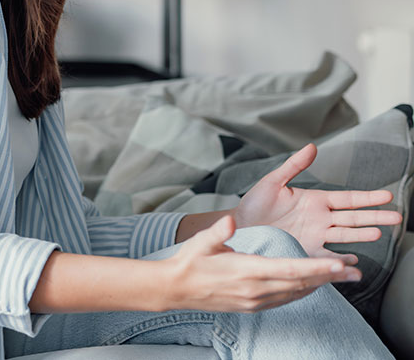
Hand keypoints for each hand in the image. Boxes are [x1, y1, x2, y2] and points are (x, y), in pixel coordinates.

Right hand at [164, 215, 359, 311]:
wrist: (174, 289)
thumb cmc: (188, 262)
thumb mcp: (201, 242)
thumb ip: (219, 231)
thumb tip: (230, 219)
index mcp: (246, 271)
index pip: (290, 270)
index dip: (317, 268)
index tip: (338, 264)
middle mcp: (255, 290)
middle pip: (300, 284)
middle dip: (328, 278)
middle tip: (353, 272)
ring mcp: (254, 301)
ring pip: (295, 294)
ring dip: (319, 286)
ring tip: (339, 278)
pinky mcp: (252, 306)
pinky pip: (284, 300)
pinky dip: (302, 292)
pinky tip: (310, 286)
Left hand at [234, 144, 402, 262]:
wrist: (239, 227)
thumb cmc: (255, 203)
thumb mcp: (273, 181)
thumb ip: (293, 166)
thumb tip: (311, 147)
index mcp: (315, 201)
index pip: (347, 198)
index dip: (367, 198)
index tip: (387, 196)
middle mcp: (320, 219)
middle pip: (353, 218)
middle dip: (375, 217)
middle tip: (396, 218)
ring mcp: (316, 236)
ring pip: (345, 236)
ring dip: (361, 235)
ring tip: (377, 234)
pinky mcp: (306, 251)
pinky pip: (327, 256)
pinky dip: (340, 260)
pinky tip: (354, 262)